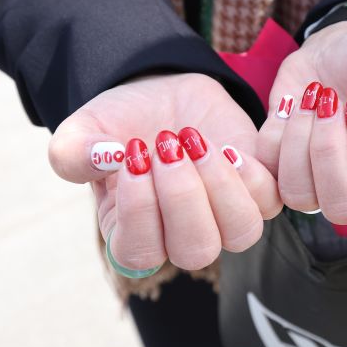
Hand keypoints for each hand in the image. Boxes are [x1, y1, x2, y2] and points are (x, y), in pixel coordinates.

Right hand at [48, 74, 281, 272]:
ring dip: (221, 187)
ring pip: (242, 233)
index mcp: (134, 233)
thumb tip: (107, 157)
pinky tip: (229, 146)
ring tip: (196, 142)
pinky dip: (253, 176)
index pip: (140, 253)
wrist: (164, 93)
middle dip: (183, 198)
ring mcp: (224, 214)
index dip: (140, 211)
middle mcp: (183, 235)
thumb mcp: (84, 130)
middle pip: (197, 251)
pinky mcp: (255, 188)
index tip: (133, 159)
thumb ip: (75, 151)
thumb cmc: (120, 123)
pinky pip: (271, 202)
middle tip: (166, 146)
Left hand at [256, 21, 346, 223]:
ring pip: (300, 197)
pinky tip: (291, 103)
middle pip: (343, 207)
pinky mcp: (284, 170)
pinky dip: (275, 134)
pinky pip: (268, 173)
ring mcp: (321, 185)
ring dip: (298, 144)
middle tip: (331, 104)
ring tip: (310, 101)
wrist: (333, 52)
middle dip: (329, 152)